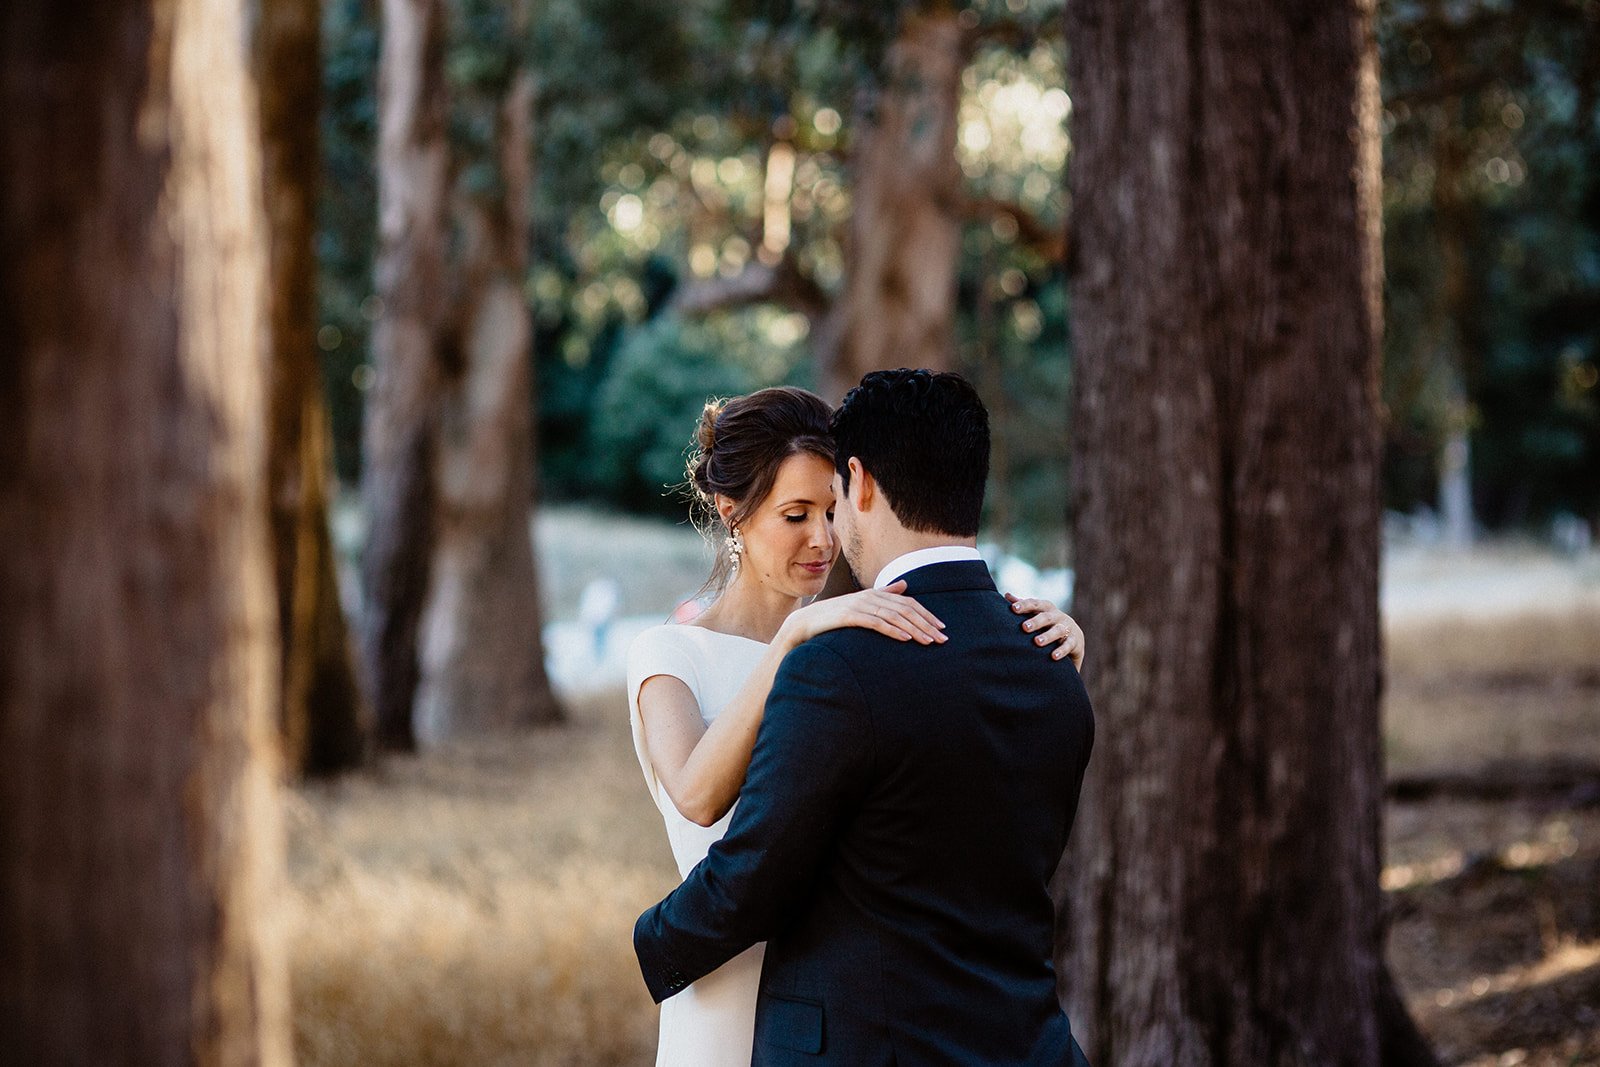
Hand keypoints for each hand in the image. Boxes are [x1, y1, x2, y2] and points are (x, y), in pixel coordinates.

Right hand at [781, 580, 946, 647]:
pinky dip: (892, 630)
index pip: (908, 603)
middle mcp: (870, 597)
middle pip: (905, 609)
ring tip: (928, 641)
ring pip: (894, 616)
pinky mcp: (850, 616)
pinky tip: (905, 638)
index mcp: (876, 594)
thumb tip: (904, 585)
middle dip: (926, 624)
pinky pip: (875, 623)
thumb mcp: (863, 604)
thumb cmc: (836, 616)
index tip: (942, 627)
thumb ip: (884, 594)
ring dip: (914, 629)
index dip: (926, 614)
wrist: (806, 623)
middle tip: (942, 638)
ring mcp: (860, 606)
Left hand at [1004, 593, 1083, 667]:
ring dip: (1048, 636)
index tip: (1013, 608)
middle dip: (1035, 621)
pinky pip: (1068, 645)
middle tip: (1024, 627)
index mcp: (1046, 609)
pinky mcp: (1075, 642)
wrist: (1074, 639)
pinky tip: (1053, 656)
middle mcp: (1057, 616)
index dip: (1024, 605)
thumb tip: (1006, 595)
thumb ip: (1025, 607)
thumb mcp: (1038, 615)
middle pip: (1046, 617)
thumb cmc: (1049, 625)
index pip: (1035, 604)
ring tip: (1037, 642)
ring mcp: (1067, 628)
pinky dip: (1061, 651)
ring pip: (1058, 630)